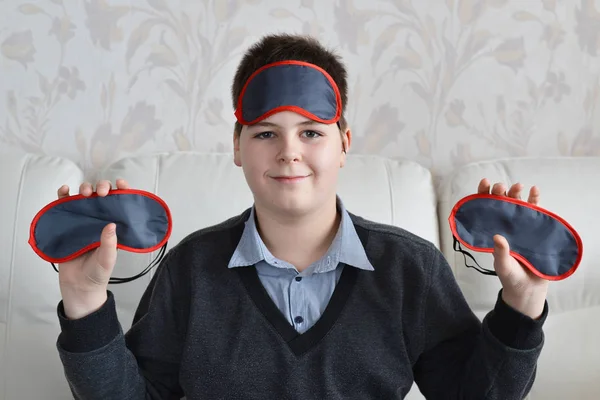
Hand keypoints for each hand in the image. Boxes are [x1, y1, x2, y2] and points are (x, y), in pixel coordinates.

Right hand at [56, 179, 129, 319]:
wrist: (78, 285)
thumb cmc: (97, 273)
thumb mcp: (107, 260)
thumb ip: (110, 244)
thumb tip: (112, 225)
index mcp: (114, 225)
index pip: (120, 203)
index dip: (122, 191)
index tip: (121, 185)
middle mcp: (100, 219)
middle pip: (101, 195)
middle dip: (102, 187)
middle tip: (102, 193)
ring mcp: (83, 220)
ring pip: (84, 197)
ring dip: (84, 188)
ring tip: (84, 193)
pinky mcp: (68, 223)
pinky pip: (64, 206)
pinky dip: (63, 195)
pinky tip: (64, 191)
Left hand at [477, 178, 548, 318]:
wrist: (528, 287)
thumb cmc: (510, 275)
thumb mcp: (502, 265)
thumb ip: (500, 252)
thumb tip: (497, 237)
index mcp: (492, 230)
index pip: (485, 208)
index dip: (483, 195)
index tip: (484, 184)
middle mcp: (504, 225)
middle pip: (501, 202)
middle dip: (500, 192)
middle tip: (500, 187)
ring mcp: (520, 225)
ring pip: (517, 204)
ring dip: (517, 193)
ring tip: (518, 186)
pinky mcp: (535, 228)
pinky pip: (535, 212)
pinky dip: (535, 200)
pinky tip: (534, 191)